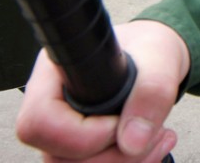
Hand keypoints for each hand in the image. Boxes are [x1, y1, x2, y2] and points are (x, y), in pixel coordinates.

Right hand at [16, 20, 188, 161]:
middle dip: (113, 157)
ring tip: (160, 137)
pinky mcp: (80, 151)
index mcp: (54, 74)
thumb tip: (132, 143)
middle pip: (56, 157)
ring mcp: (62, 133)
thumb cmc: (148, 48)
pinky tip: (153, 147)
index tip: (121, 120)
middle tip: (154, 134)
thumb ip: (152, 91)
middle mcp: (51, 107)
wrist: (155, 60)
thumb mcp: (160, 57)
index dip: (82, 134)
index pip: (39, 121)